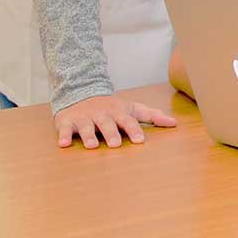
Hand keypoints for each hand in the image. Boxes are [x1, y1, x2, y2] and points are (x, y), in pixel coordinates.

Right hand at [53, 94, 176, 148]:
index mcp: (118, 112)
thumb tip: (174, 123)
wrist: (81, 92)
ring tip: (93, 146)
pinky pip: (64, 129)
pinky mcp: (67, 121)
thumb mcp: (132, 108)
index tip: (140, 141)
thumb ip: (152, 116)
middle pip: (107, 124)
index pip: (128, 121)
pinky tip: (63, 144)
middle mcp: (102, 115)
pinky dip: (63, 136)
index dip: (134, 130)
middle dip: (112, 133)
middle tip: (116, 144)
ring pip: (86, 127)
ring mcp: (84, 118)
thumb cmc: (111, 107)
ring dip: (89, 136)